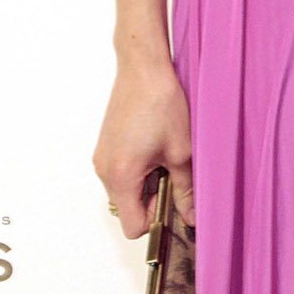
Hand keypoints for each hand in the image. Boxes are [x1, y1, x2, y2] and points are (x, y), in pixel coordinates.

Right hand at [94, 58, 192, 238]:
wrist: (144, 68)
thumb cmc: (162, 104)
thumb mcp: (182, 153)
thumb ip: (186, 191)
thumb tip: (191, 217)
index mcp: (121, 176)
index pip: (132, 226)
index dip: (156, 221)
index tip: (174, 205)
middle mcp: (104, 169)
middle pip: (128, 209)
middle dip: (153, 201)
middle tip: (175, 177)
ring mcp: (102, 157)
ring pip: (125, 191)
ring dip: (147, 184)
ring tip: (166, 158)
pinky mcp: (106, 146)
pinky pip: (120, 173)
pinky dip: (138, 171)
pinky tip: (155, 148)